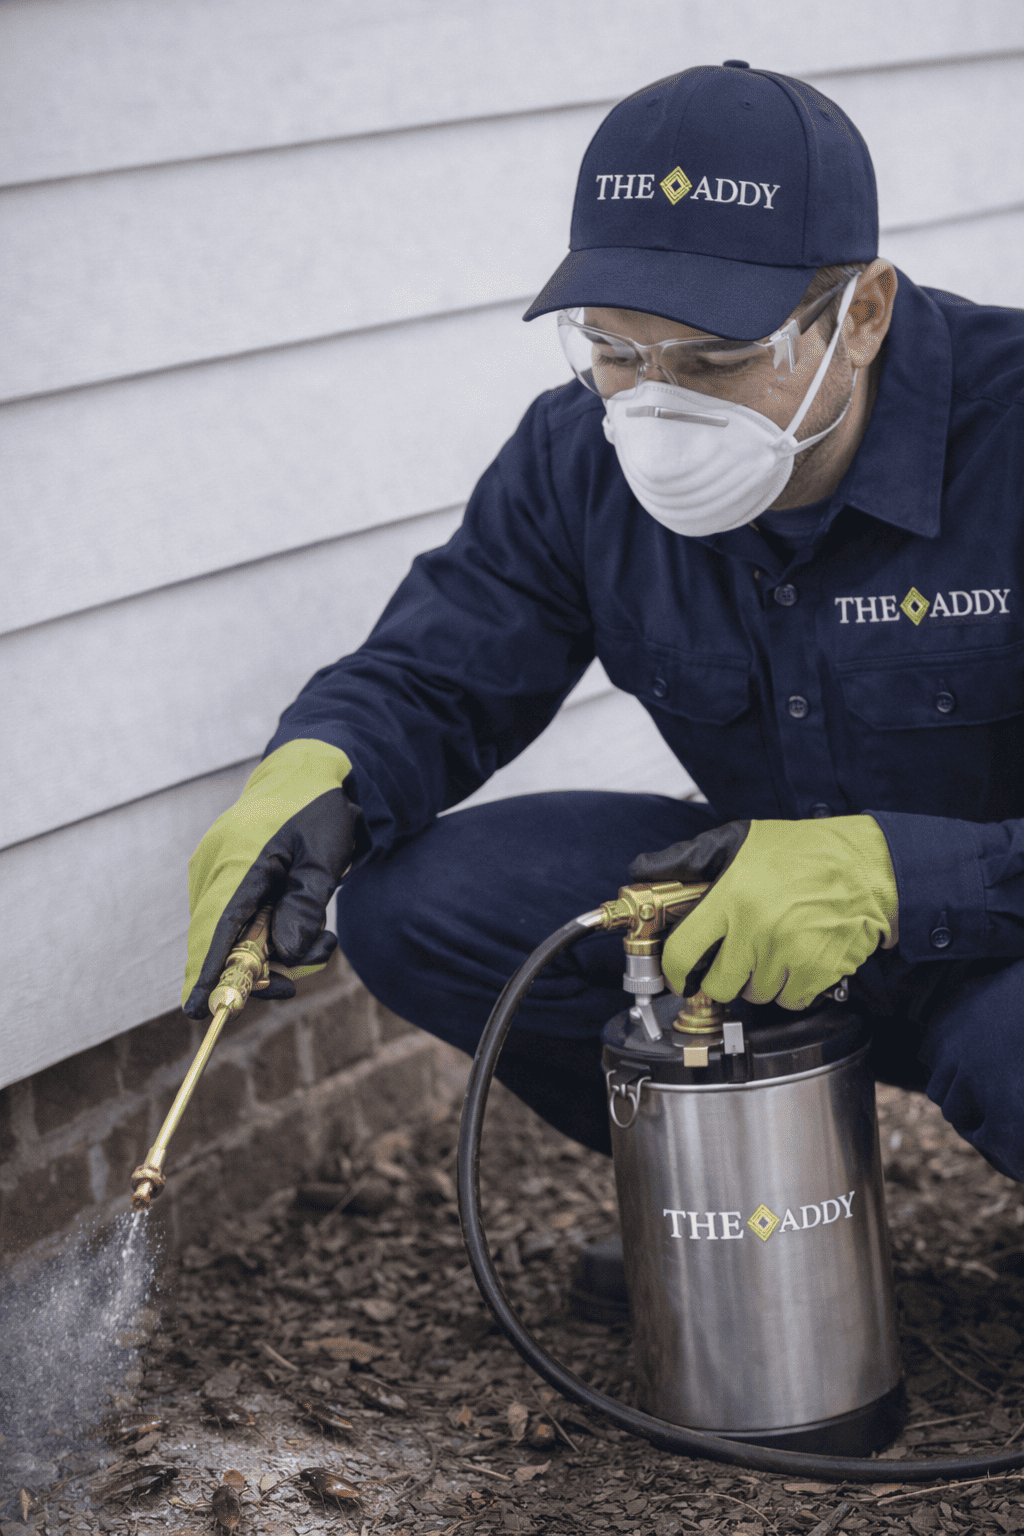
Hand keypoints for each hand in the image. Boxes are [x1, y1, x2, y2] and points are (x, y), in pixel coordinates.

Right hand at [183, 739, 359, 1017]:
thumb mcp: (324, 857)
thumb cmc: (318, 811)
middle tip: (297, 984)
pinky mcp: (219, 879)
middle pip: (218, 941)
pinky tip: (305, 929)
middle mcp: (213, 869)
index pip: (216, 929)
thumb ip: (305, 905)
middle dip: (257, 971)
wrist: (303, 774)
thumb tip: (285, 955)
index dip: (206, 972)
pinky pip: (234, 922)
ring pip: (228, 936)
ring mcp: (211, 874)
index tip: (198, 1011)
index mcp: (237, 860)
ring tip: (322, 943)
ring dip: (270, 953)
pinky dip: (264, 936)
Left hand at [629, 816, 898, 1010]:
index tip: (678, 977)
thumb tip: (643, 869)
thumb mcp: (740, 839)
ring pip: (756, 995)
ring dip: (758, 982)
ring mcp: (789, 954)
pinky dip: (791, 989)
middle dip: (719, 981)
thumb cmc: (805, 851)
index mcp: (731, 897)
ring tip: (770, 951)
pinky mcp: (819, 972)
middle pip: (718, 987)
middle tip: (729, 964)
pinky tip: (796, 961)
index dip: (674, 973)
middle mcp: (757, 929)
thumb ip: (689, 857)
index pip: (683, 953)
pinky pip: (791, 1001)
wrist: (870, 865)